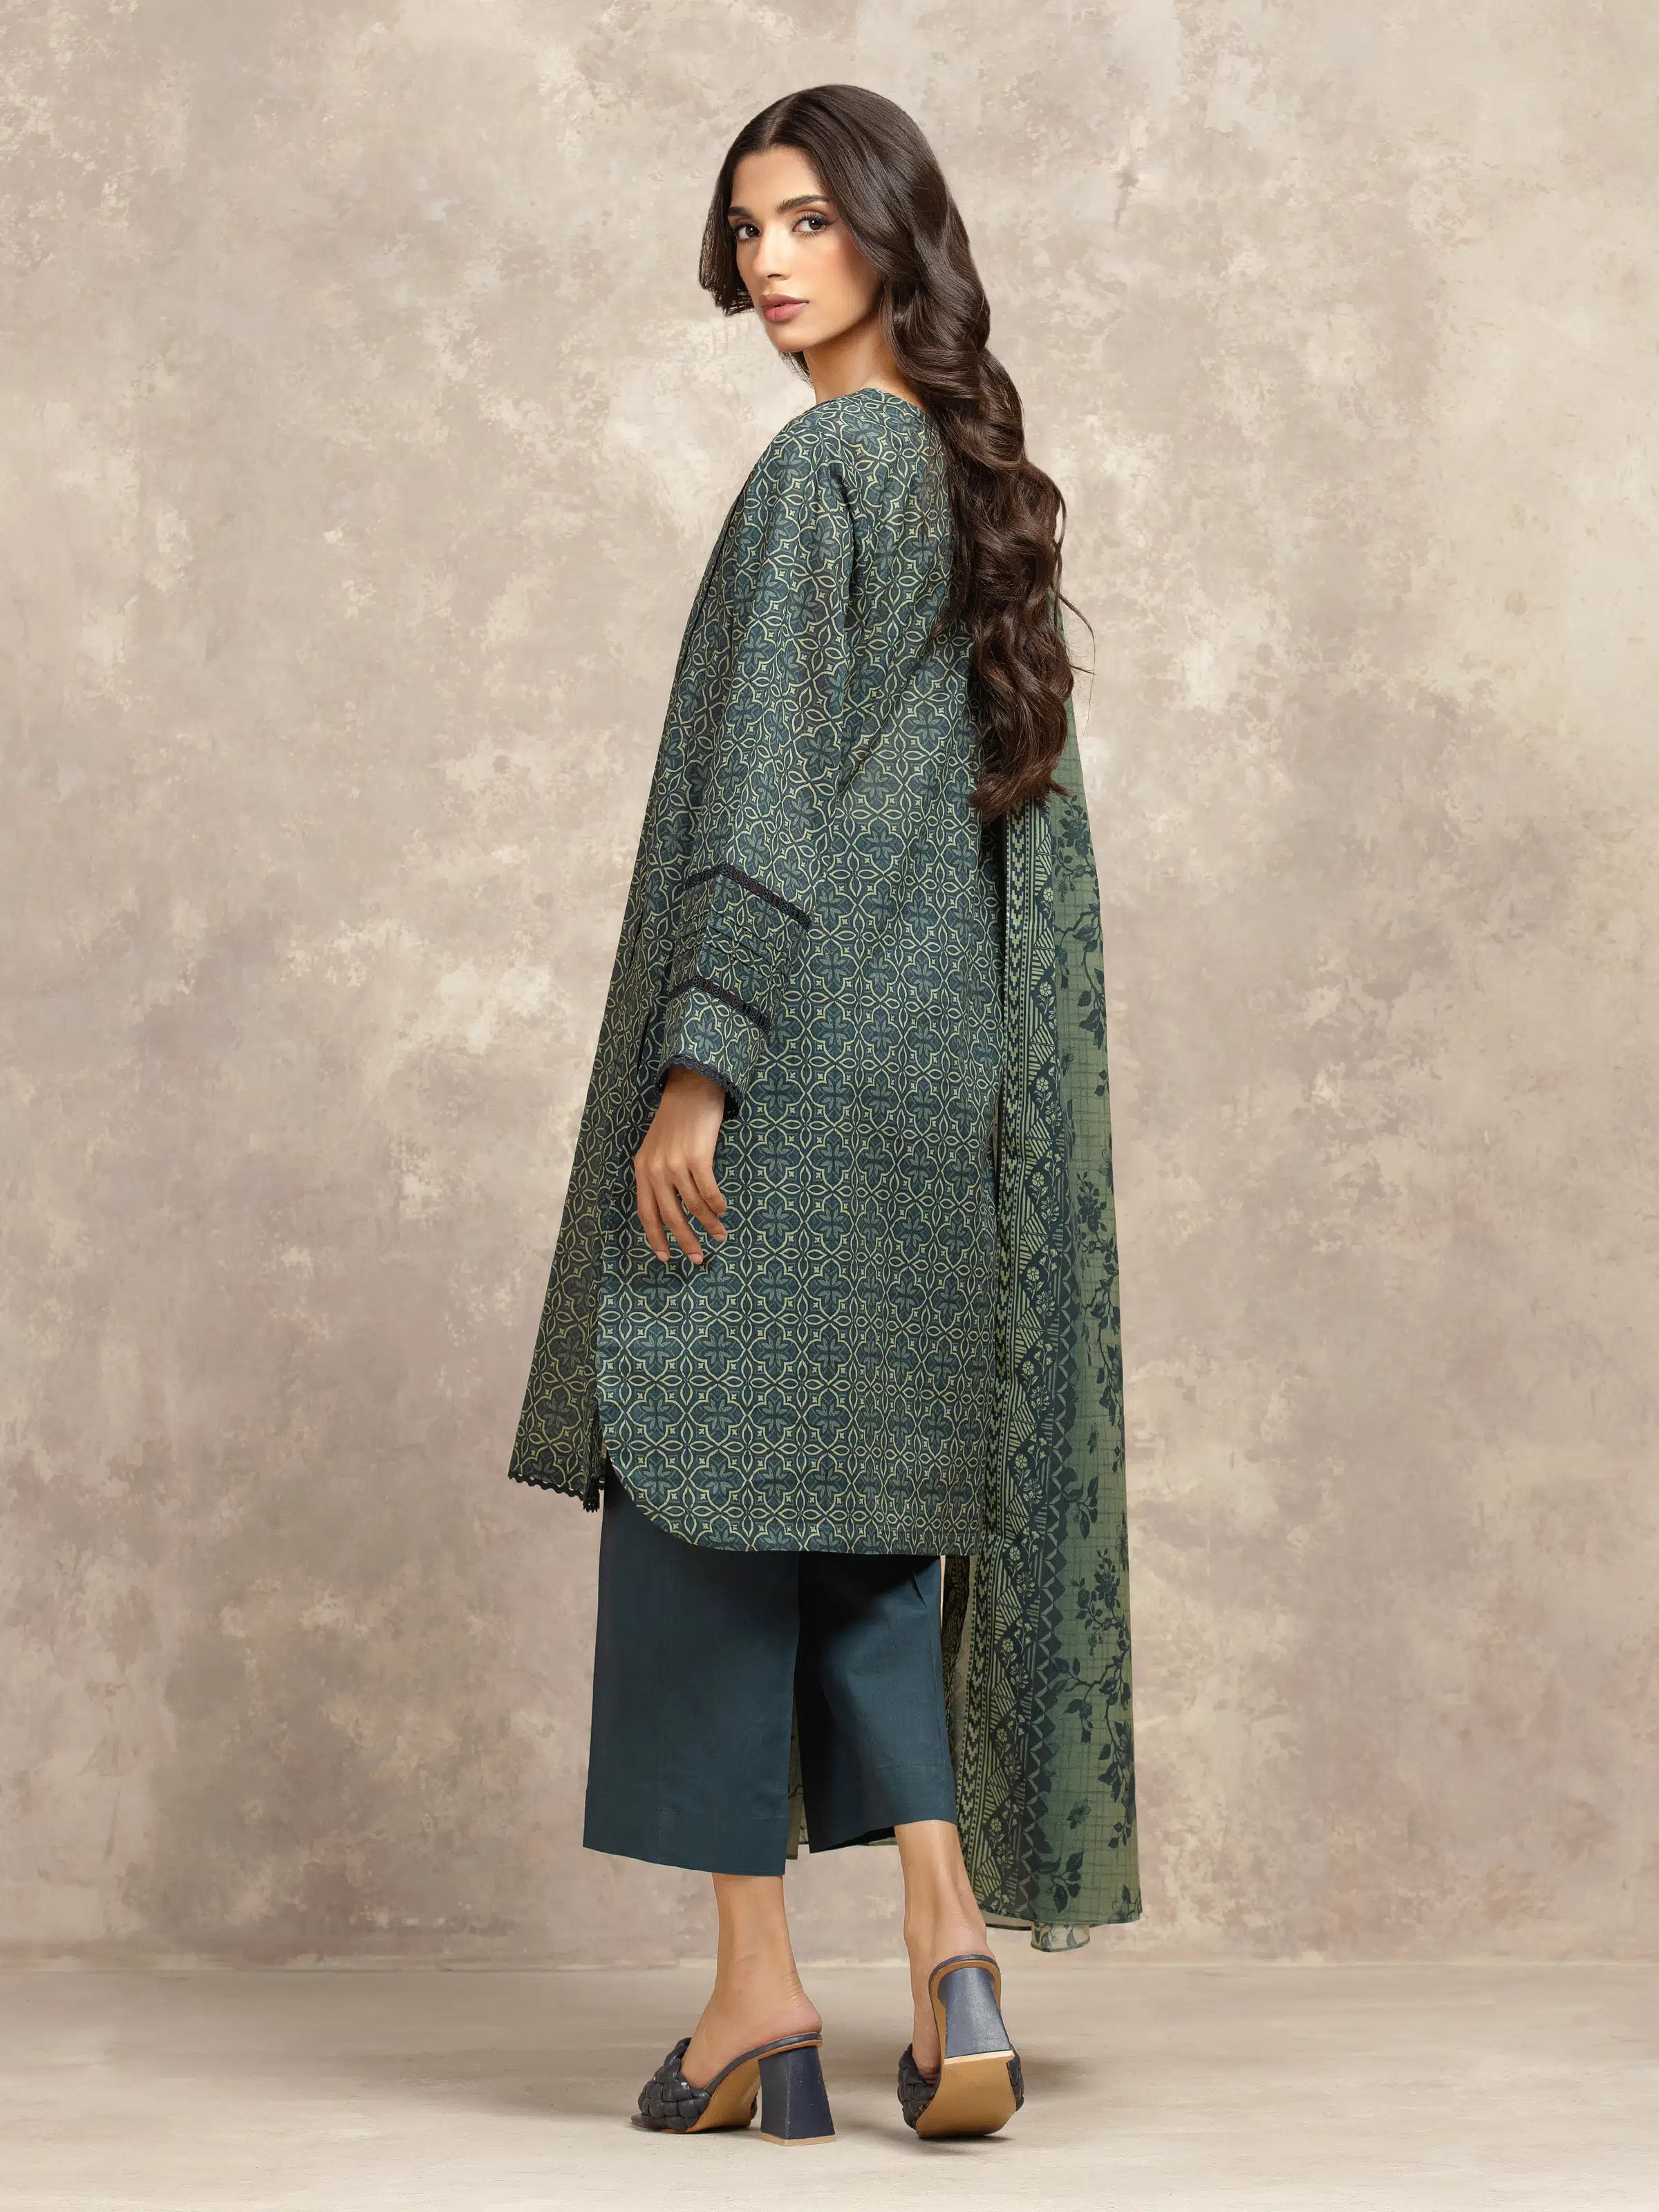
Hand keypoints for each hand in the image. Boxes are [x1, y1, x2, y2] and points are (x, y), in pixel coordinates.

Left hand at [633, 1065, 729, 1262]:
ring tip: (720, 1235)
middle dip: (685, 1241)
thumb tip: (672, 1209)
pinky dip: (717, 1205)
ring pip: (693, 1206)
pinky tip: (723, 1212)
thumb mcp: (658, 1148)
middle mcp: (655, 1169)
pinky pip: (708, 1191)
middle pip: (670, 1216)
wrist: (692, 1088)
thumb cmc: (678, 1120)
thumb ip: (659, 1176)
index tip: (664, 1258)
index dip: (655, 1237)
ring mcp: (675, 1163)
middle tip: (698, 1259)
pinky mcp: (697, 1157)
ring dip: (709, 1224)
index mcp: (642, 1169)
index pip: (646, 1212)